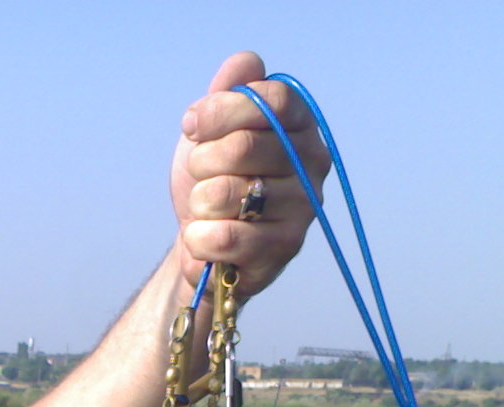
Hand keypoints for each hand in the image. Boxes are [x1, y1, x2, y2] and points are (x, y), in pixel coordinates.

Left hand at [169, 52, 328, 298]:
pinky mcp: (286, 247)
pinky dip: (199, 238)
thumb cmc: (214, 181)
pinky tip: (205, 238)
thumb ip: (228, 94)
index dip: (222, 110)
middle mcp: (312, 161)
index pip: (271, 100)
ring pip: (228, 193)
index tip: (191, 125)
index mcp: (299, 124)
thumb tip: (245, 63)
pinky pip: (224, 236)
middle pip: (243, 146)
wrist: (205, 246)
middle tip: (200, 174)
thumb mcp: (213, 132)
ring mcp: (303, 206)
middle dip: (202, 161)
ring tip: (207, 209)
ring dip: (199, 202)